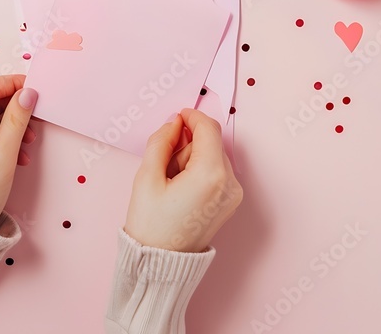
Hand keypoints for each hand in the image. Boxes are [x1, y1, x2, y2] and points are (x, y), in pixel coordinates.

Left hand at [0, 75, 37, 226]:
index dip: (12, 84)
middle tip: (37, 116)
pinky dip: (1, 134)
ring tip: (28, 140)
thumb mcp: (5, 156)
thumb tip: (28, 94)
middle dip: (14, 106)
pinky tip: (17, 151)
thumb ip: (17, 121)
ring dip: (11, 122)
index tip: (35, 89)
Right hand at [124, 109, 242, 252]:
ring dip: (194, 158)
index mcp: (211, 174)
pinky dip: (201, 171)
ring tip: (172, 182)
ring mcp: (233, 194)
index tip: (178, 117)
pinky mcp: (231, 202)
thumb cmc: (151, 225)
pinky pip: (218, 173)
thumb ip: (161, 142)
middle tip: (165, 164)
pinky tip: (182, 189)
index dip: (192, 117)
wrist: (160, 263)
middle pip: (212, 143)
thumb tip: (174, 124)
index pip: (209, 129)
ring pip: (215, 156)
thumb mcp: (147, 177)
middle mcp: (229, 183)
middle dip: (188, 144)